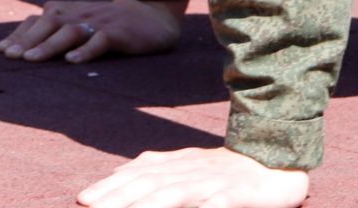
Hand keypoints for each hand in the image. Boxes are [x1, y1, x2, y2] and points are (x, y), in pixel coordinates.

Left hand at [0, 0, 183, 63]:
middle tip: (9, 56)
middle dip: (27, 40)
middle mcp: (79, 13)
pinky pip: (100, 40)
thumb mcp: (80, 23)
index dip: (19, 34)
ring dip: (48, 45)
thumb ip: (56, 31)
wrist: (150, 17)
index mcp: (68, 11)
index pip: (37, 20)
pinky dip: (85, 51)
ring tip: (31, 60)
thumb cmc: (108, 25)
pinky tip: (72, 62)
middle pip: (48, 24)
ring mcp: (98, 22)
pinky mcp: (118, 33)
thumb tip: (23, 49)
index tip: (1, 50)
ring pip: (69, 31)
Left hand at [78, 147, 309, 207]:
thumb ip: (154, 168)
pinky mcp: (238, 191)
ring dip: (150, 204)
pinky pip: (219, 202)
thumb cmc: (225, 168)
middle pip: (149, 184)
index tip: (83, 199)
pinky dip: (206, 207)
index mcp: (176, 164)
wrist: (274, 156)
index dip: (110, 187)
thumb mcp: (186, 165)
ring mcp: (213, 180)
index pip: (137, 175)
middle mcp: (189, 170)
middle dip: (118, 197)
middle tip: (93, 207)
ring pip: (177, 192)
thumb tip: (117, 172)